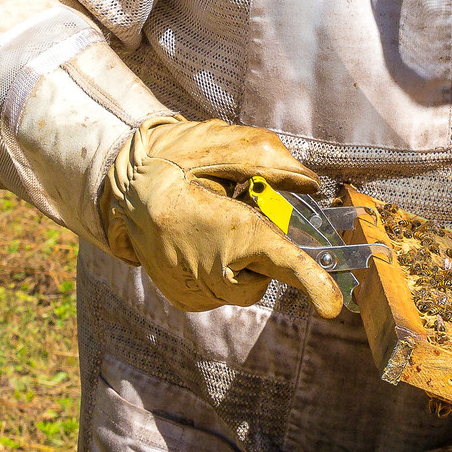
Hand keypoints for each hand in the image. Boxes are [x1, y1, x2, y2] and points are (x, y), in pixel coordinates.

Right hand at [101, 119, 343, 318]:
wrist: (120, 190)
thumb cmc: (174, 161)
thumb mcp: (221, 145)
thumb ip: (271, 163)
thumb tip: (310, 185)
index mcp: (222, 229)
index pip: (277, 258)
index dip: (310, 280)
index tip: (331, 306)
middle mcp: (206, 270)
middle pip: (266, 276)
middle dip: (267, 250)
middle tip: (242, 213)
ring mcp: (192, 291)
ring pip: (246, 286)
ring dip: (245, 258)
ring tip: (215, 223)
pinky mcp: (185, 300)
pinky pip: (224, 290)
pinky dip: (225, 267)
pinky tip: (202, 240)